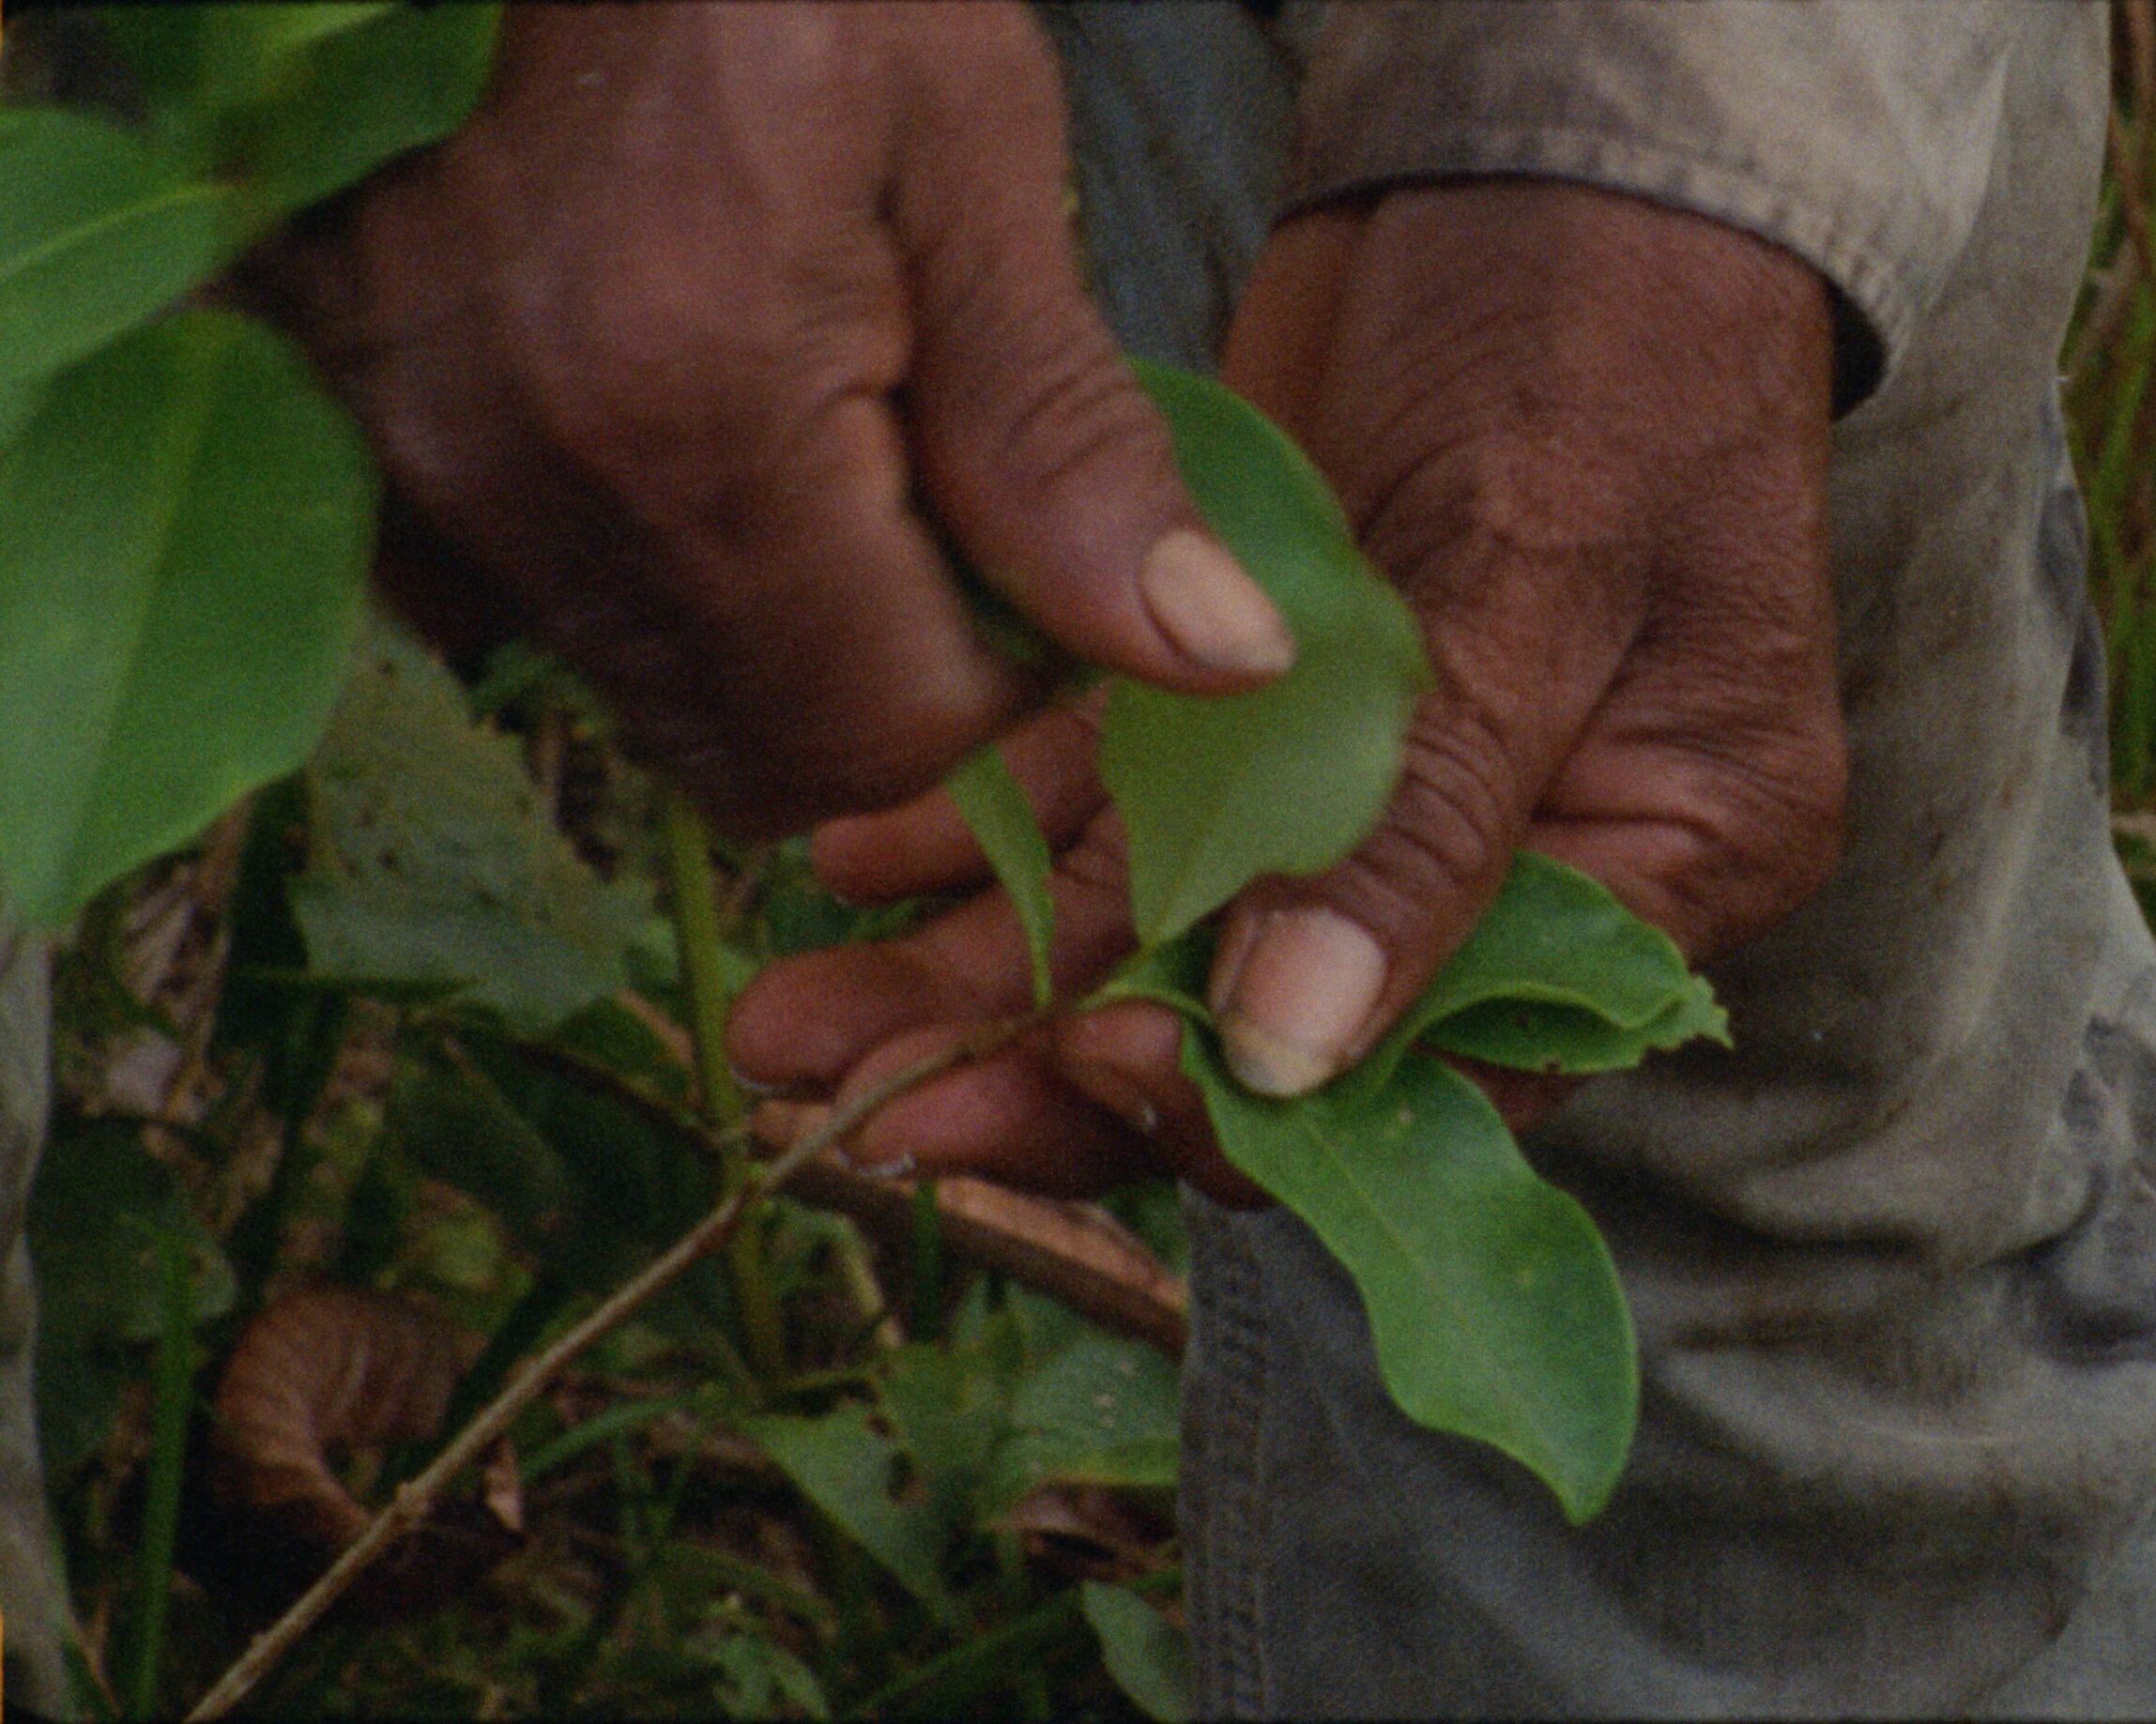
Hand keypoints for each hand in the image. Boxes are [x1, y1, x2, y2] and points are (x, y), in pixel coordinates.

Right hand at [242, 2, 1291, 836]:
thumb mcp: (966, 149)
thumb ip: (1068, 436)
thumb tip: (1219, 659)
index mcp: (699, 417)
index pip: (892, 734)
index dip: (1004, 679)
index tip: (1030, 541)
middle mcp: (528, 497)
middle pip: (765, 760)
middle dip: (891, 683)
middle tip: (935, 500)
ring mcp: (418, 490)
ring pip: (659, 707)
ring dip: (778, 639)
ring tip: (816, 436)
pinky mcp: (363, 463)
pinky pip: (544, 630)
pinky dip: (651, 586)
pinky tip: (686, 434)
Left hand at [725, 181, 1847, 1198]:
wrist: (1546, 161)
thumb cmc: (1608, 333)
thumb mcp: (1533, 567)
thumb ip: (1421, 820)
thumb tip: (1290, 1052)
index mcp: (1651, 864)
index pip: (1449, 1070)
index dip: (1265, 1103)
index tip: (1091, 1060)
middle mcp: (1502, 859)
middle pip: (1273, 1035)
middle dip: (1065, 1073)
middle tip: (870, 1100)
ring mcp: (1361, 791)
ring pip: (1160, 937)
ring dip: (984, 979)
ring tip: (799, 1017)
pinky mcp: (1251, 713)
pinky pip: (1113, 808)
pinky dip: (996, 835)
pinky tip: (864, 858)